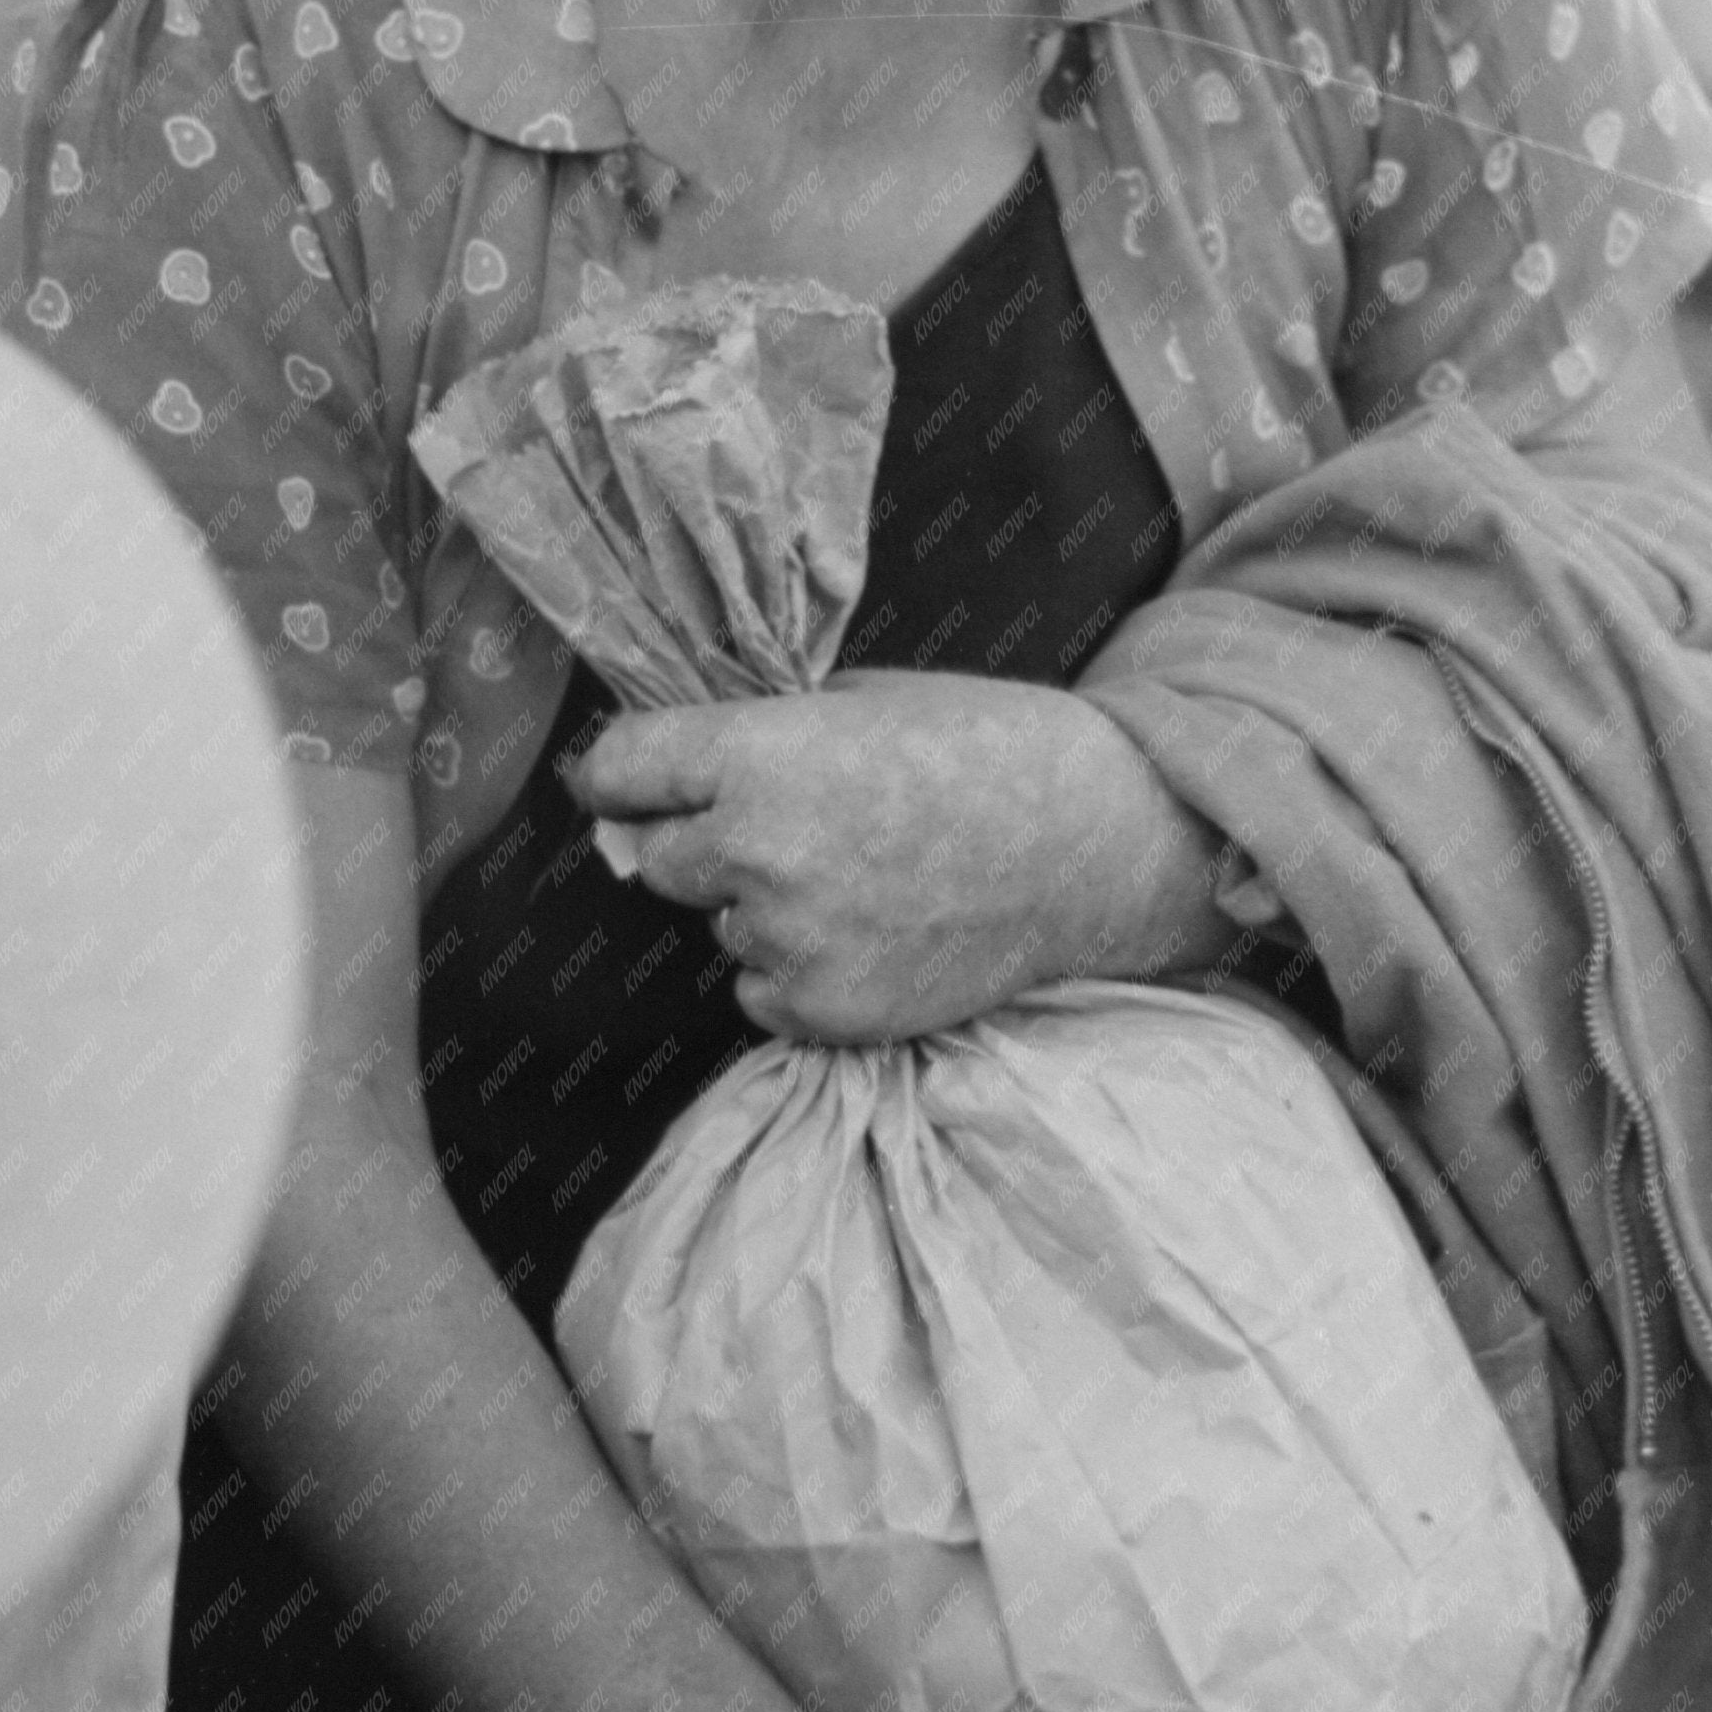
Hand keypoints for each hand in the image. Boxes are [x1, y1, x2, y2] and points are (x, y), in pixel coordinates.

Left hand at [566, 675, 1232, 1038]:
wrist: (1095, 844)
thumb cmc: (985, 745)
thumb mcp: (860, 700)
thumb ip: (756, 735)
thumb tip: (661, 783)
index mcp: (759, 754)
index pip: (616, 771)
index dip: (618, 772)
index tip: (627, 780)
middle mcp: (757, 851)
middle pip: (655, 857)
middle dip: (698, 838)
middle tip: (782, 822)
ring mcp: (790, 940)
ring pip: (718, 924)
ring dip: (759, 904)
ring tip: (858, 875)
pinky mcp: (825, 1011)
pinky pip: (759, 989)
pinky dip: (796, 967)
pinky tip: (871, 928)